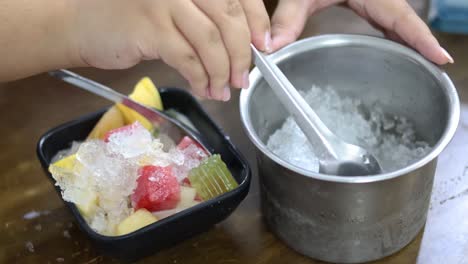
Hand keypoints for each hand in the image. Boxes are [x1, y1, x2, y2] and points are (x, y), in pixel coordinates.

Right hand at [71, 0, 268, 100]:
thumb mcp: (175, 10)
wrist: (81, 24)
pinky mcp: (150, 27)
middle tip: (243, 78)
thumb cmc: (131, 18)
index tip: (263, 47)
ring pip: (211, 41)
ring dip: (222, 72)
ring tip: (223, 91)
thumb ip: (206, 22)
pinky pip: (188, 58)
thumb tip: (243, 48)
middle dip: (242, 54)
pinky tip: (204, 89)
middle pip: (229, 18)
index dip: (257, 22)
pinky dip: (201, 78)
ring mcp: (164, 2)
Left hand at [269, 0, 453, 64]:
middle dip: (421, 44)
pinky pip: (387, 19)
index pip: (400, 17)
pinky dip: (394, 35)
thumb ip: (288, 18)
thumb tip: (272, 47)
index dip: (421, 38)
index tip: (441, 58)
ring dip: (410, 42)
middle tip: (435, 69)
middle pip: (406, 21)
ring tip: (422, 65)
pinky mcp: (367, 1)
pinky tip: (395, 49)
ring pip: (399, 21)